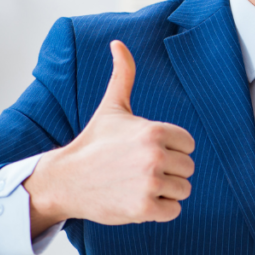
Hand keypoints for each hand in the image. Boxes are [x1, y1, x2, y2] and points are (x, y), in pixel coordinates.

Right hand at [25, 41, 194, 236]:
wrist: (66, 179)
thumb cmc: (94, 143)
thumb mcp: (112, 107)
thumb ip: (123, 74)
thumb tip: (117, 43)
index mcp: (154, 131)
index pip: (188, 144)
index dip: (171, 149)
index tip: (147, 151)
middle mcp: (155, 156)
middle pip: (188, 168)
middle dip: (169, 171)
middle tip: (140, 170)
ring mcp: (150, 183)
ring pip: (183, 190)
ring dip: (165, 191)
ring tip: (139, 184)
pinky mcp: (144, 208)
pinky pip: (174, 211)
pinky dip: (160, 210)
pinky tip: (138, 199)